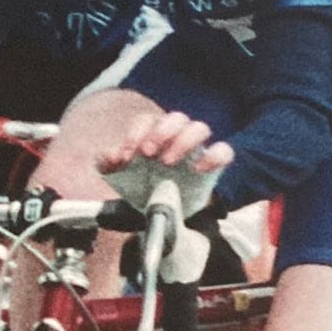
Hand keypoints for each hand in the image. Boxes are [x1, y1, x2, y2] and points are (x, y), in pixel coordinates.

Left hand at [98, 110, 234, 179]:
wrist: (163, 212)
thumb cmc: (141, 185)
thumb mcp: (118, 176)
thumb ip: (107, 163)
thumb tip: (112, 157)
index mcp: (154, 133)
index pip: (148, 121)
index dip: (135, 135)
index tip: (126, 157)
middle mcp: (178, 136)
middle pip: (176, 118)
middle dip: (161, 132)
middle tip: (148, 153)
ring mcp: (198, 149)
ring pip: (199, 128)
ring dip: (183, 141)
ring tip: (167, 163)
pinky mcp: (215, 164)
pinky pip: (224, 150)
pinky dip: (214, 156)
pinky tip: (199, 169)